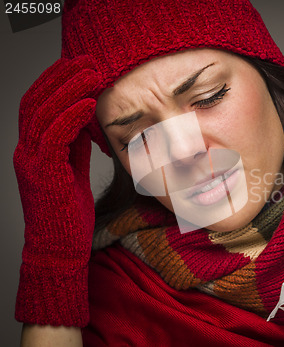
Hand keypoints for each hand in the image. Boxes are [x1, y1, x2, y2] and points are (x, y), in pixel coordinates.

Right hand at [14, 55, 102, 325]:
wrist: (59, 247)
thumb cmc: (68, 210)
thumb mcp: (72, 169)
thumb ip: (74, 144)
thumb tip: (87, 117)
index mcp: (33, 148)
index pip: (39, 103)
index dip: (56, 80)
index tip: (80, 64)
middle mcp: (26, 151)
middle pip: (36, 101)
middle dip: (61, 76)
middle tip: (87, 59)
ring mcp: (30, 163)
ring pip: (42, 114)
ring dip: (67, 90)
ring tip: (92, 73)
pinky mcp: (41, 176)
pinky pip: (52, 138)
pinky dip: (70, 117)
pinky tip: (88, 103)